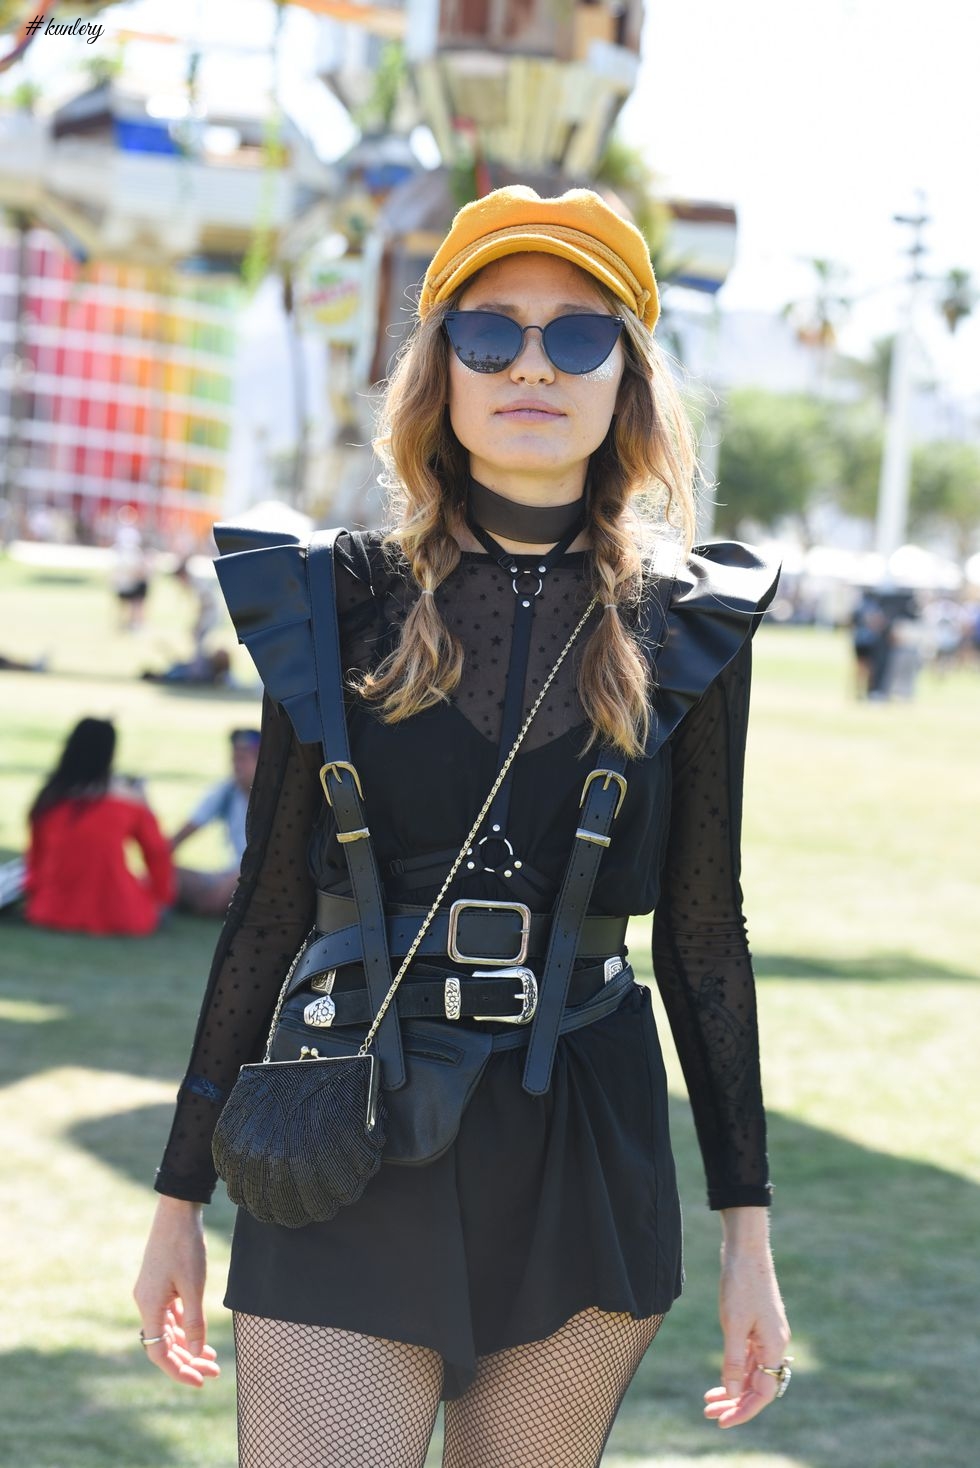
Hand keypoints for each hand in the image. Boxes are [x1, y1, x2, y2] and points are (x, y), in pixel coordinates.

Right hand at [133, 1196, 220, 1387]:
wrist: (177, 1211)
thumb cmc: (185, 1246)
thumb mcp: (193, 1286)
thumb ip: (193, 1322)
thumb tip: (194, 1353)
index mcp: (149, 1305)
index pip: (159, 1351)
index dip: (178, 1370)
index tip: (199, 1381)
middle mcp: (145, 1302)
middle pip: (164, 1343)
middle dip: (187, 1361)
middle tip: (213, 1373)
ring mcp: (151, 1293)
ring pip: (169, 1330)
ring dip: (188, 1346)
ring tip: (211, 1360)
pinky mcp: (159, 1284)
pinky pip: (170, 1315)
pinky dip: (185, 1328)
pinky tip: (199, 1337)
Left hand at [703, 1208, 790, 1428]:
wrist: (746, 1248)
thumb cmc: (741, 1283)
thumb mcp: (733, 1324)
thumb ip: (734, 1361)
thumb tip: (733, 1394)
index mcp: (775, 1346)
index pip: (763, 1393)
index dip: (743, 1411)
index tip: (722, 1421)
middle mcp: (776, 1344)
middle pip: (758, 1386)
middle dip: (735, 1403)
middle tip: (708, 1414)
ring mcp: (768, 1334)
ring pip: (752, 1373)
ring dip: (733, 1389)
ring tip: (709, 1401)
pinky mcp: (758, 1325)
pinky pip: (749, 1358)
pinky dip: (735, 1371)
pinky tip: (721, 1378)